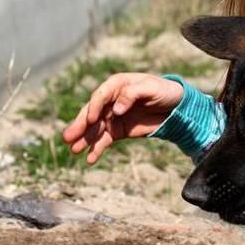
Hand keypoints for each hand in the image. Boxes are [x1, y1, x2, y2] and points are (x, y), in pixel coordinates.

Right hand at [62, 73, 183, 163]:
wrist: (177, 107)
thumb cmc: (164, 91)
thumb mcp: (151, 88)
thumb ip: (132, 94)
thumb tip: (116, 109)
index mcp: (117, 85)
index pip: (100, 96)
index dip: (93, 107)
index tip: (90, 120)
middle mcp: (110, 101)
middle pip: (92, 113)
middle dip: (80, 126)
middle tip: (68, 137)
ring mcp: (113, 117)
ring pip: (94, 129)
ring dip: (84, 139)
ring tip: (74, 150)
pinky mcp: (118, 131)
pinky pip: (104, 140)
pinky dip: (97, 149)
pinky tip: (90, 158)